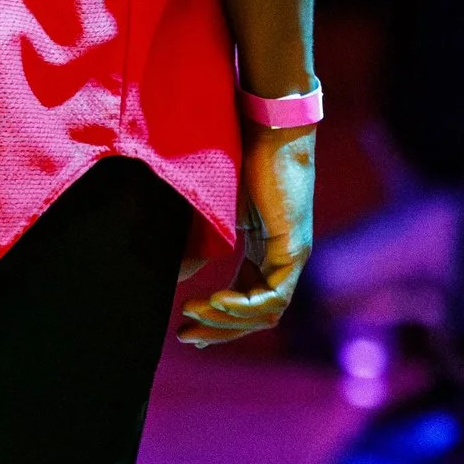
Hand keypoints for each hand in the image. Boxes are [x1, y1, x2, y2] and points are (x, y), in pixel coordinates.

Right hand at [177, 125, 314, 347]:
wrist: (265, 128)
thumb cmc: (239, 159)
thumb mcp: (212, 213)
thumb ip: (196, 246)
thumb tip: (170, 275)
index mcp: (264, 252)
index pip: (246, 302)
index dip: (218, 321)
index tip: (186, 328)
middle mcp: (281, 259)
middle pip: (256, 316)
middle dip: (219, 330)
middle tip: (185, 335)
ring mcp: (291, 256)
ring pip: (265, 313)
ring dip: (228, 321)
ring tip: (195, 313)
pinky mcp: (294, 249)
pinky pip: (273, 297)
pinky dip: (243, 307)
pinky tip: (215, 301)